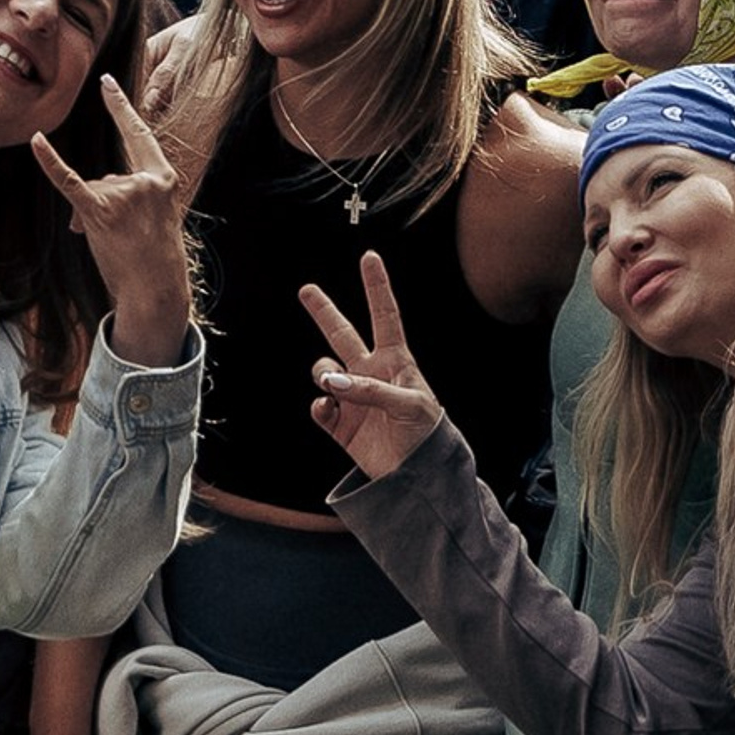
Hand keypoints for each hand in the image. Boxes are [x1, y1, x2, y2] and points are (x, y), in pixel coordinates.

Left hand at [34, 79, 192, 365]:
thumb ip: (124, 195)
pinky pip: (69, 181)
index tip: (106, 83)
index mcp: (163, 178)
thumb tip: (86, 201)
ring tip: (113, 242)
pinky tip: (36, 141)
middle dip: (104, 203)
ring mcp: (123, 195)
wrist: (154, 290)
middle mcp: (145, 181)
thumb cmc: (152, 256)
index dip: (121, 108)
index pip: (138, 134)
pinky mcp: (100, 211)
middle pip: (108, 175)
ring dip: (91, 217)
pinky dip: (50, 162)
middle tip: (124, 237)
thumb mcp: (152, 216)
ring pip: (91, 190)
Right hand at [298, 252, 448, 479]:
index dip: (377, 287)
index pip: (385, 316)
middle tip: (307, 290)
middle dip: (324, 311)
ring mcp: (353, 398)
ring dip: (323, 373)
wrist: (418, 477)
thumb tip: (332, 382)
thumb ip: (371, 389)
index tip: (370, 258)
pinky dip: (320, 406)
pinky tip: (330, 409)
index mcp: (396, 362)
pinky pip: (320, 406)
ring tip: (333, 386)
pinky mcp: (341, 424)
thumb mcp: (411, 404)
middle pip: (342, 334)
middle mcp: (370, 374)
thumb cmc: (427, 436)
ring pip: (324, 371)